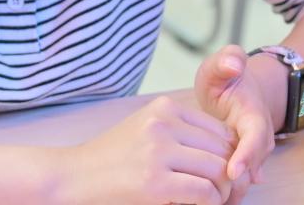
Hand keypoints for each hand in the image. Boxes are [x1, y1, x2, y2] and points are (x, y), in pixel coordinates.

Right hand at [50, 95, 235, 204]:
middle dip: (233, 175)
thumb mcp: (147, 133)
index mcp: (164, 108)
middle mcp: (164, 123)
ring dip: (223, 192)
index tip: (231, 176)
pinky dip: (210, 203)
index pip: (220, 130)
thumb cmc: (110, 161)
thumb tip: (231, 155)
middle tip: (230, 194)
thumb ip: (181, 136)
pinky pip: (204, 193)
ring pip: (219, 170)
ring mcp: (159, 151)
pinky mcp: (155, 183)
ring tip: (214, 202)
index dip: (233, 156)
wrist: (69, 179)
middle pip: (224, 149)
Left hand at [194, 45, 276, 202]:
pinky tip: (213, 203)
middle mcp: (259, 136)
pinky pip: (240, 180)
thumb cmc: (227, 79)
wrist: (240, 90)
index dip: (247, 154)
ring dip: (234, 190)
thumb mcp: (222, 64)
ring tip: (216, 204)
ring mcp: (253, 151)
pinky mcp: (244, 162)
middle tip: (220, 197)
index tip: (234, 170)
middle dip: (239, 182)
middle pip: (255, 163)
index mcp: (254, 113)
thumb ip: (227, 60)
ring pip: (248, 176)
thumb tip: (234, 63)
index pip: (255, 136)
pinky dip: (229, 193)